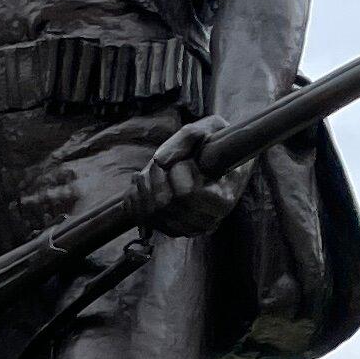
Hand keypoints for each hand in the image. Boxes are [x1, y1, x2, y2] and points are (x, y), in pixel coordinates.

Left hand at [133, 116, 249, 237]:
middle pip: (164, 204)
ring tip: (150, 170)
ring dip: (144, 186)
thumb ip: (187, 137)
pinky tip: (144, 184)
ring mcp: (189, 229)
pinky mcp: (172, 229)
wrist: (218, 162)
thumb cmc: (216, 144)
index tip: (185, 160)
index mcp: (222, 200)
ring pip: (151, 213)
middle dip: (156, 176)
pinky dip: (137, 198)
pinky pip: (143, 218)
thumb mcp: (210, 128)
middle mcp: (207, 221)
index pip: (186, 193)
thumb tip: (160, 161)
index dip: (179, 171)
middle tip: (160, 163)